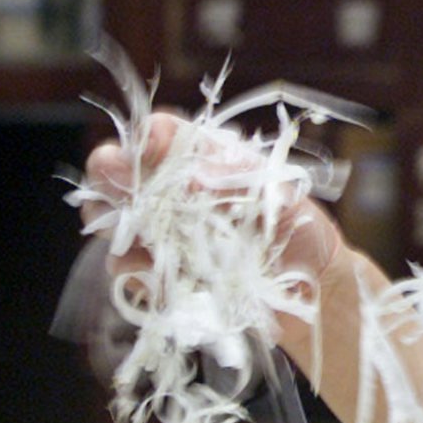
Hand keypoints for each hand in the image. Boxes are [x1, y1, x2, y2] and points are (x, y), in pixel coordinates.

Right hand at [80, 111, 344, 297]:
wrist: (314, 287)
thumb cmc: (302, 229)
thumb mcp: (284, 198)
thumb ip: (241, 181)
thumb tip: (193, 178)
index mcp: (205, 159)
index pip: (163, 134)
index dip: (148, 136)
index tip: (147, 145)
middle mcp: (175, 192)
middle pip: (119, 173)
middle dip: (108, 173)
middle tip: (112, 177)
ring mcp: (163, 232)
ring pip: (113, 220)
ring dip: (116, 225)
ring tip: (138, 234)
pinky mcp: (163, 272)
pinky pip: (129, 270)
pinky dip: (133, 271)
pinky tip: (152, 274)